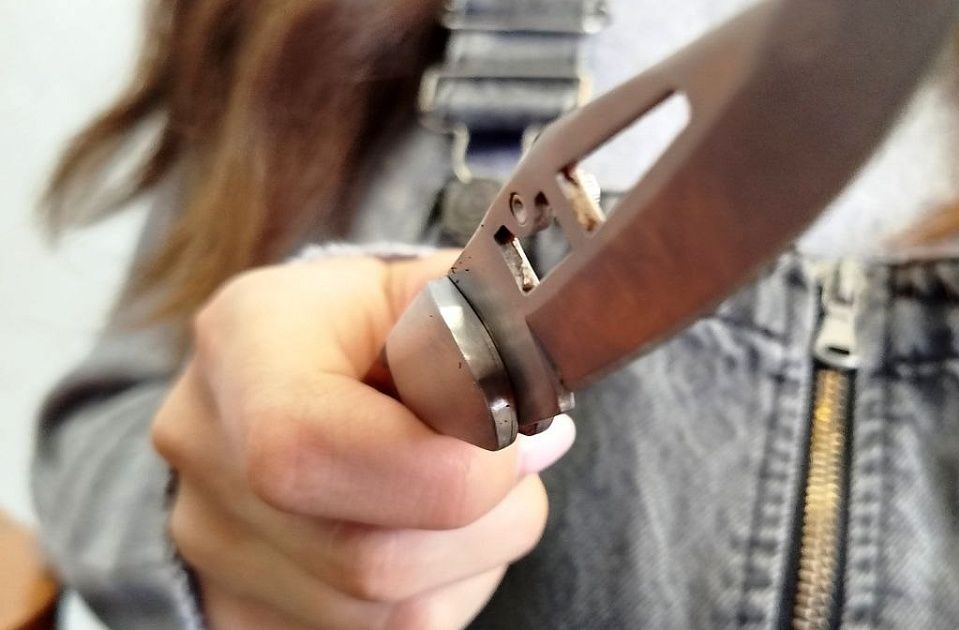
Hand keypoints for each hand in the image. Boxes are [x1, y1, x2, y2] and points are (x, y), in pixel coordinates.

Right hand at [151, 253, 574, 628]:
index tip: (520, 439)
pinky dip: (435, 590)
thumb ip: (490, 324)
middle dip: (485, 520)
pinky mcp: (240, 607)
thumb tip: (535, 405)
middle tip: (519, 465)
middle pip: (366, 558)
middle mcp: (206, 448)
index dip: (444, 469)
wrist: (286, 372)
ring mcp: (210, 542)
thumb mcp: (424, 289)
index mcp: (244, 341)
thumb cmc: (370, 329)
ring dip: (469, 559)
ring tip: (473, 490)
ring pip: (385, 614)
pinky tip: (432, 532)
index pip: (311, 448)